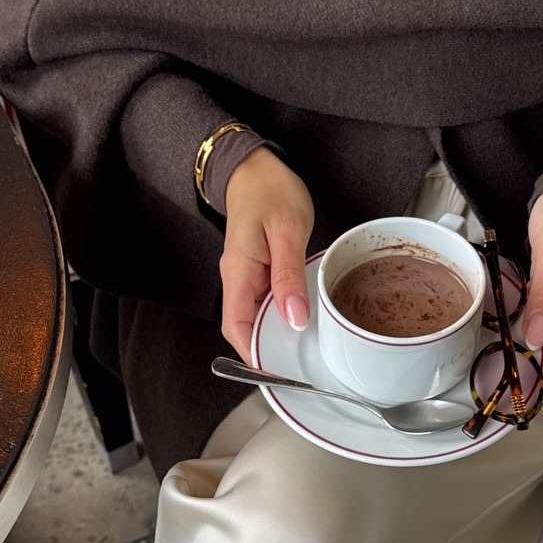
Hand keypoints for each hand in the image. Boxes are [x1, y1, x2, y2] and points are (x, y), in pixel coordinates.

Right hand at [220, 149, 314, 362]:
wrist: (255, 169)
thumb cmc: (270, 191)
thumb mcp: (287, 232)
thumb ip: (290, 276)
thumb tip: (294, 317)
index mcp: (238, 272)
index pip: (237, 326)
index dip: (253, 354)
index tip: (275, 373)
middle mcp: (237, 279)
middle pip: (246, 328)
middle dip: (268, 351)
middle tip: (299, 367)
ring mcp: (245, 276)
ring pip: (256, 317)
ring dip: (276, 334)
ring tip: (305, 350)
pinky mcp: (257, 271)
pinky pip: (265, 302)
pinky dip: (281, 315)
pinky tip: (302, 318)